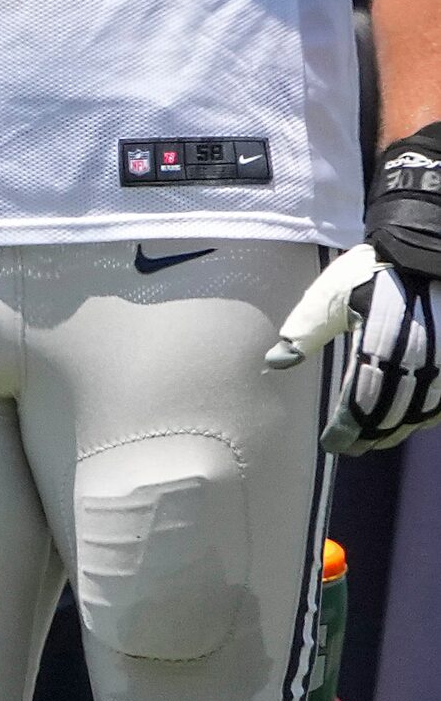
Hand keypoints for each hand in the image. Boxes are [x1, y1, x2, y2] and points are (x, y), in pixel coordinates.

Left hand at [270, 244, 440, 453]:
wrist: (428, 252)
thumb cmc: (373, 273)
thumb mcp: (331, 296)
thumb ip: (304, 331)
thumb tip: (274, 362)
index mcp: (381, 346)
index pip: (362, 401)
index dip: (348, 428)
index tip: (333, 444)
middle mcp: (419, 361)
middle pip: (395, 413)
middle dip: (372, 434)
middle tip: (353, 448)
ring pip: (424, 411)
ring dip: (400, 429)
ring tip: (378, 439)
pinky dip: (428, 414)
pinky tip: (414, 420)